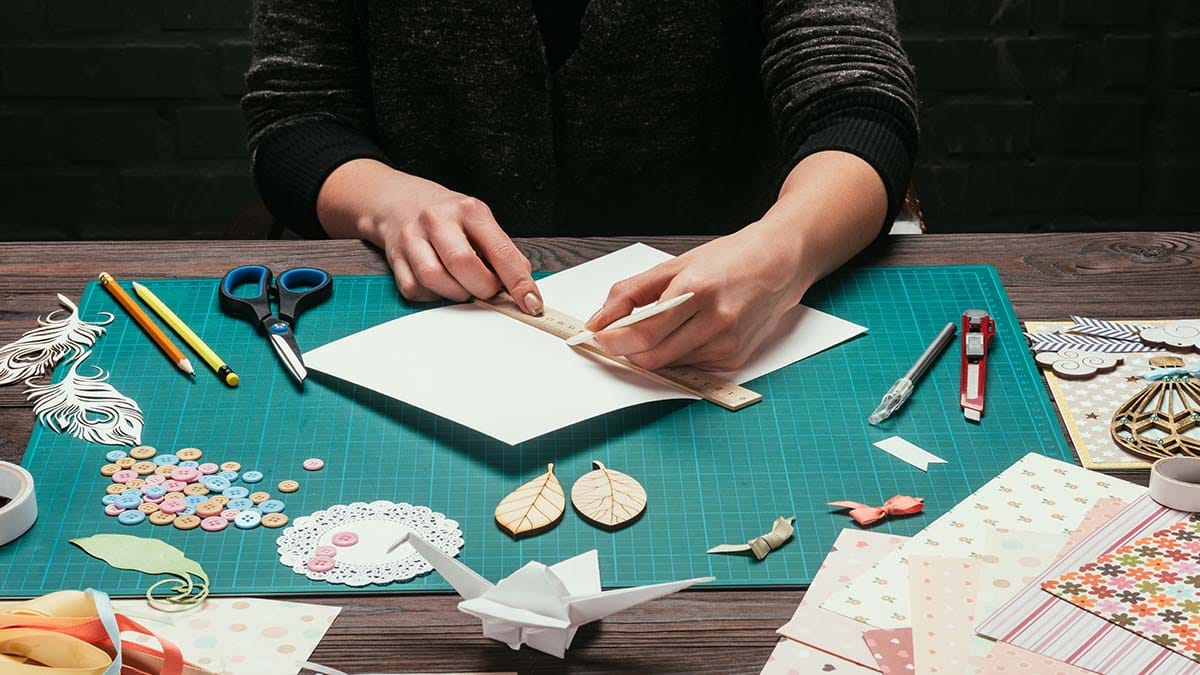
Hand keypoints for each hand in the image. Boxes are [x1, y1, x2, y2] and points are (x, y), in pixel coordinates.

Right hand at [317, 159, 542, 313]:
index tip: (531, 302)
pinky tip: (441, 284)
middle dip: (483, 288)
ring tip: (464, 285)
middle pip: (464, 265)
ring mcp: (413, 238)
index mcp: (468, 210)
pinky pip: (416, 289)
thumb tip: (523, 284)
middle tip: (489, 289)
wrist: (396, 200)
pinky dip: (433, 295)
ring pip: (435, 279)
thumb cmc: (446, 215)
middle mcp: (438, 220)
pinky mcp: (395, 258)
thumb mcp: (478, 219)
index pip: (499, 251)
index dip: (518, 282)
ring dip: (456, 293)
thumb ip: (500, 250)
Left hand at [586, 223, 810, 371]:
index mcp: (697, 290)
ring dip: (655, 351)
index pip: (644, 332)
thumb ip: (631, 293)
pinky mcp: (735, 358)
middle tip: (620, 335)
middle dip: (628, 350)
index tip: (599, 336)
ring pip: (669, 364)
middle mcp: (716, 320)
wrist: (781, 262)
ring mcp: (728, 343)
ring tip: (667, 324)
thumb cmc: (730, 259)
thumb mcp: (676, 264)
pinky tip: (692, 331)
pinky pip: (691, 366)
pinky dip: (679, 353)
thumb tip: (599, 320)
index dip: (613, 340)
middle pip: (653, 356)